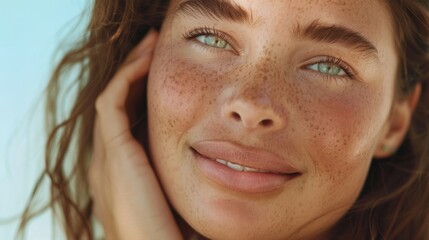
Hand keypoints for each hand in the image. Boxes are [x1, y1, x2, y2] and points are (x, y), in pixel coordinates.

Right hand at [88, 30, 182, 239]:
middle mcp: (107, 164)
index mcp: (122, 176)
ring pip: (111, 99)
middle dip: (132, 77)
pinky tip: (147, 60)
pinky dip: (126, 77)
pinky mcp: (113, 152)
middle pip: (116, 108)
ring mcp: (106, 157)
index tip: (166, 76)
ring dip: (129, 69)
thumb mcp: (177, 198)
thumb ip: (182, 176)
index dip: (141, 97)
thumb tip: (215, 161)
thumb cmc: (175, 234)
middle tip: (153, 52)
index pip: (126, 125)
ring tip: (149, 46)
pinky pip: (112, 101)